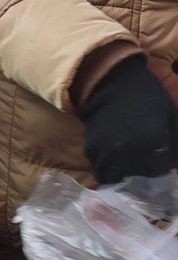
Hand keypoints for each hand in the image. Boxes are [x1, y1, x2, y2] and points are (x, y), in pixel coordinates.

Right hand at [80, 55, 177, 183]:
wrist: (112, 82)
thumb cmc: (147, 96)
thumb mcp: (171, 115)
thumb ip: (176, 142)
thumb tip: (173, 165)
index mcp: (152, 141)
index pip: (158, 171)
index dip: (159, 168)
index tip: (158, 162)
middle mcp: (128, 150)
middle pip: (135, 177)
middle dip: (140, 174)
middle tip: (142, 164)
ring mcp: (106, 151)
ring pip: (115, 177)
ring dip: (121, 174)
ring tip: (126, 163)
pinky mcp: (91, 149)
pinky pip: (100, 168)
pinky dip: (107, 167)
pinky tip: (114, 157)